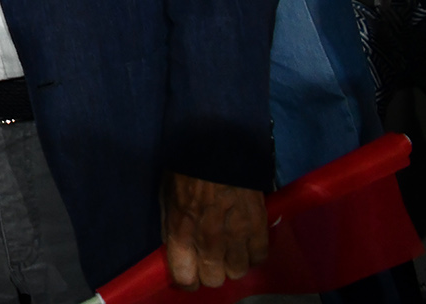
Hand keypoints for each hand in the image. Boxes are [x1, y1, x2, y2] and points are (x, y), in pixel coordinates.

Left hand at [162, 173, 266, 288]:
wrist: (215, 144)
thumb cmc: (185, 168)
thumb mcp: (166, 196)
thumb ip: (172, 226)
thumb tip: (177, 250)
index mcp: (181, 229)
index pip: (185, 276)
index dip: (187, 281)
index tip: (189, 277)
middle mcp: (208, 238)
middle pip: (214, 278)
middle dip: (210, 273)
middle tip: (209, 261)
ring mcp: (236, 234)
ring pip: (238, 272)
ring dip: (232, 264)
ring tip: (228, 251)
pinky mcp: (258, 225)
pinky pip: (259, 257)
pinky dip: (252, 255)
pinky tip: (245, 244)